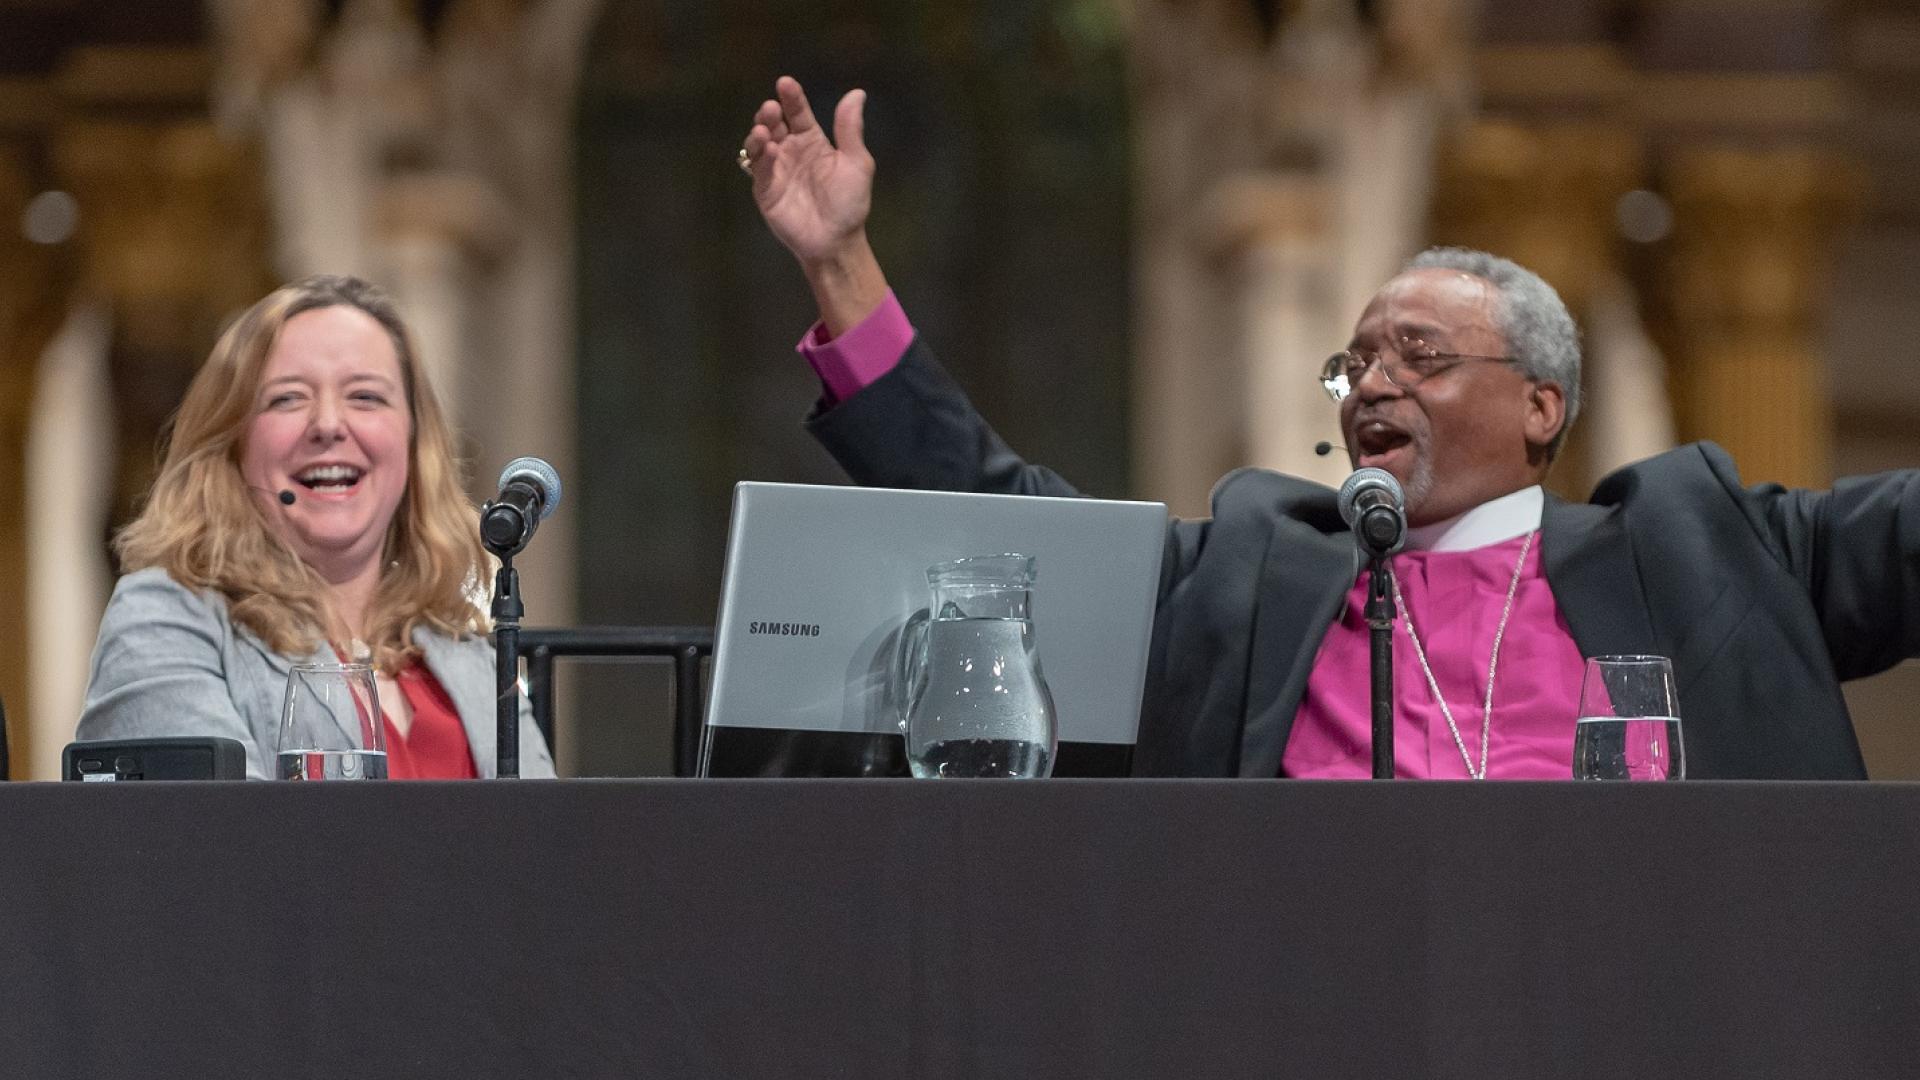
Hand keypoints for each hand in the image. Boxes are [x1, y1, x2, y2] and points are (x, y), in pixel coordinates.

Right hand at [743, 76, 887, 333]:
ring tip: (764, 129)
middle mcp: (791, 151)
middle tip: (770, 108)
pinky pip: (759, 170)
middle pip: (774, 124)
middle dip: (769, 114)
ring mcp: (776, 170)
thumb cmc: (850, 203)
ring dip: (759, 133)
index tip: (785, 83)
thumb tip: (857, 93)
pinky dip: (761, 158)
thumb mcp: (856, 163)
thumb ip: (850, 130)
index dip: (792, 98)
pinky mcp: (766, 190)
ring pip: (760, 144)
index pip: (798, 113)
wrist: (837, 241)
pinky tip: (768, 150)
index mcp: (812, 141)